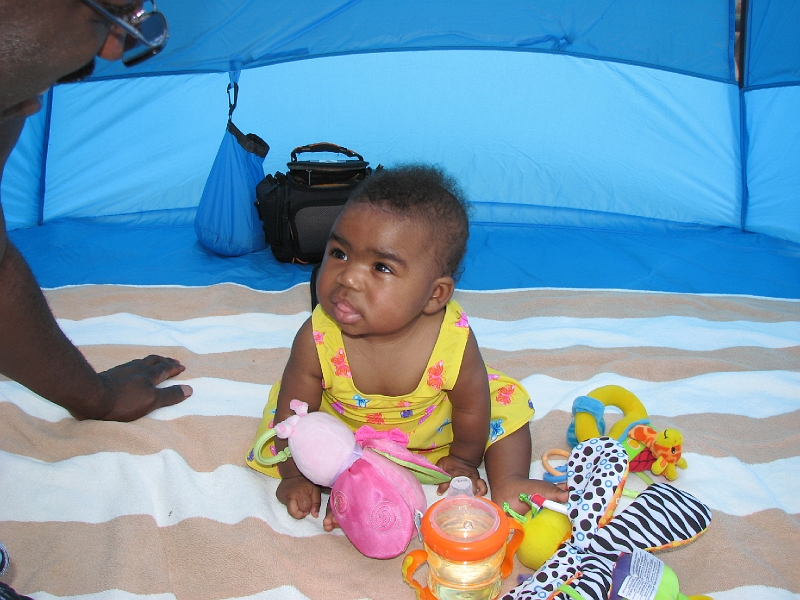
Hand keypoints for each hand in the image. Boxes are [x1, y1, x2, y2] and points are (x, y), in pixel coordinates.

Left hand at [71, 355, 190, 420]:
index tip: (182, 366)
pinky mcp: (109, 375)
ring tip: (152, 363)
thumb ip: (170, 395)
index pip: (165, 368)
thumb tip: (189, 389)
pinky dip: (135, 367)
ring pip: (140, 362)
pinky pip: (127, 367)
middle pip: (153, 361)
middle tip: (171, 361)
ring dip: (149, 362)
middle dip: (164, 361)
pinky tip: (130, 371)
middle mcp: (137, 368)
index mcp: (149, 374)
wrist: (91, 397)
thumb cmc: (124, 401)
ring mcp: (122, 370)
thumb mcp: (151, 401)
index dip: (174, 367)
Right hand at [277, 474, 321, 519]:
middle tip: (304, 506)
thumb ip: (316, 504)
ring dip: (296, 509)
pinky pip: (285, 505)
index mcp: (300, 493)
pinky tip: (293, 498)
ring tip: (299, 502)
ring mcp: (282, 496)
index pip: (304, 509)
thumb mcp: (315, 490)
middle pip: (294, 513)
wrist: (294, 473)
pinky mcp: (278, 496)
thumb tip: (315, 516)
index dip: (308, 509)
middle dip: (301, 512)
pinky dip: (291, 505)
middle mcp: (289, 495)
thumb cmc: (307, 482)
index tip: (309, 504)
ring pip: (289, 511)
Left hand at [436, 454, 487, 496]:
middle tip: (456, 500)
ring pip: (473, 488)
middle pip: (461, 487)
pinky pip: (483, 486)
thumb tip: (433, 479)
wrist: (462, 457)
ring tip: (467, 501)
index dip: (442, 487)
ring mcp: (471, 478)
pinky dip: (481, 492)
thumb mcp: (441, 463)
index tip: (439, 492)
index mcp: (451, 473)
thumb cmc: (450, 462)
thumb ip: (437, 470)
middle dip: (459, 495)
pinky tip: (477, 497)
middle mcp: (462, 476)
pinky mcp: (477, 479)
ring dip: (470, 495)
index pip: (446, 481)